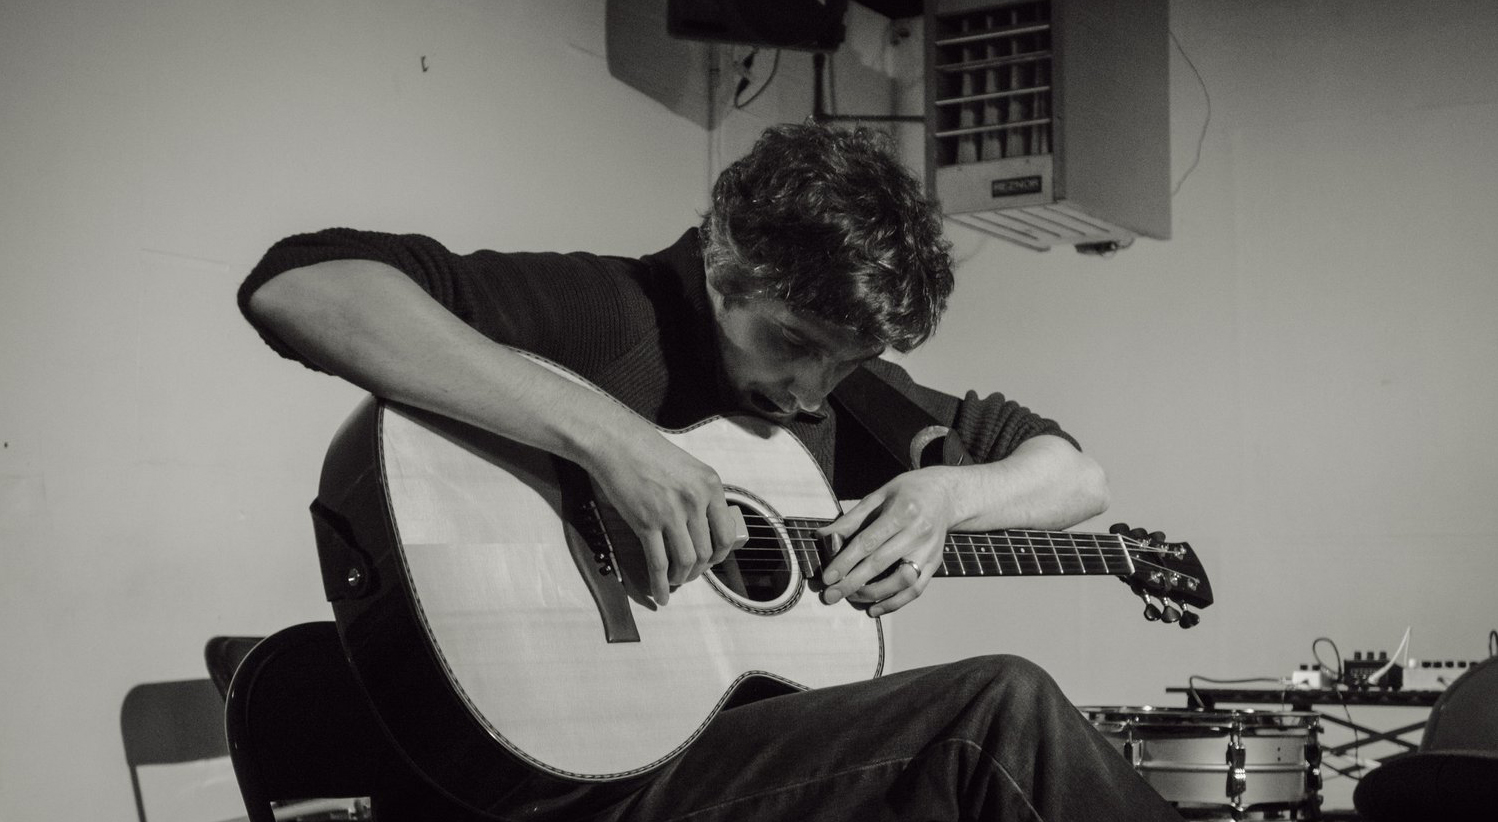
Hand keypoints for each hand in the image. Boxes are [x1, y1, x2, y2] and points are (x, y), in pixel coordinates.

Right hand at [585, 422, 743, 606]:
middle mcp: (696, 500)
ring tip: (674, 582)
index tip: (709, 561)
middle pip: (705, 552)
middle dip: (697, 571)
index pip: (725, 534)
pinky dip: (660, 584)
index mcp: (710, 486)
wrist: (617, 444)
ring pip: (685, 561)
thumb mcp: (688, 469)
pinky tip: (660, 595)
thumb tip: (704, 529)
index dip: (718, 556)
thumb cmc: (648, 453)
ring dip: (681, 578)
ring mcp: (672, 513)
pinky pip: (658, 563)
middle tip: (688, 574)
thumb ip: (700, 495)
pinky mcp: (647, 523)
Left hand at [817, 467, 957, 616]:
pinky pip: (915, 590)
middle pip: (881, 564)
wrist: (946, 495)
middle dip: (852, 583)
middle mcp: (918, 532)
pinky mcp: (935, 564)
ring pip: (901, 582)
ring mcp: (929, 551)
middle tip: (831, 595)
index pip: (869, 542)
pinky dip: (894, 603)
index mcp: (902, 511)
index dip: (846, 561)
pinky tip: (874, 609)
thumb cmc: (907, 492)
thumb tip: (823, 537)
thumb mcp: (878, 496)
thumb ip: (852, 519)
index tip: (828, 578)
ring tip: (851, 598)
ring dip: (873, 595)